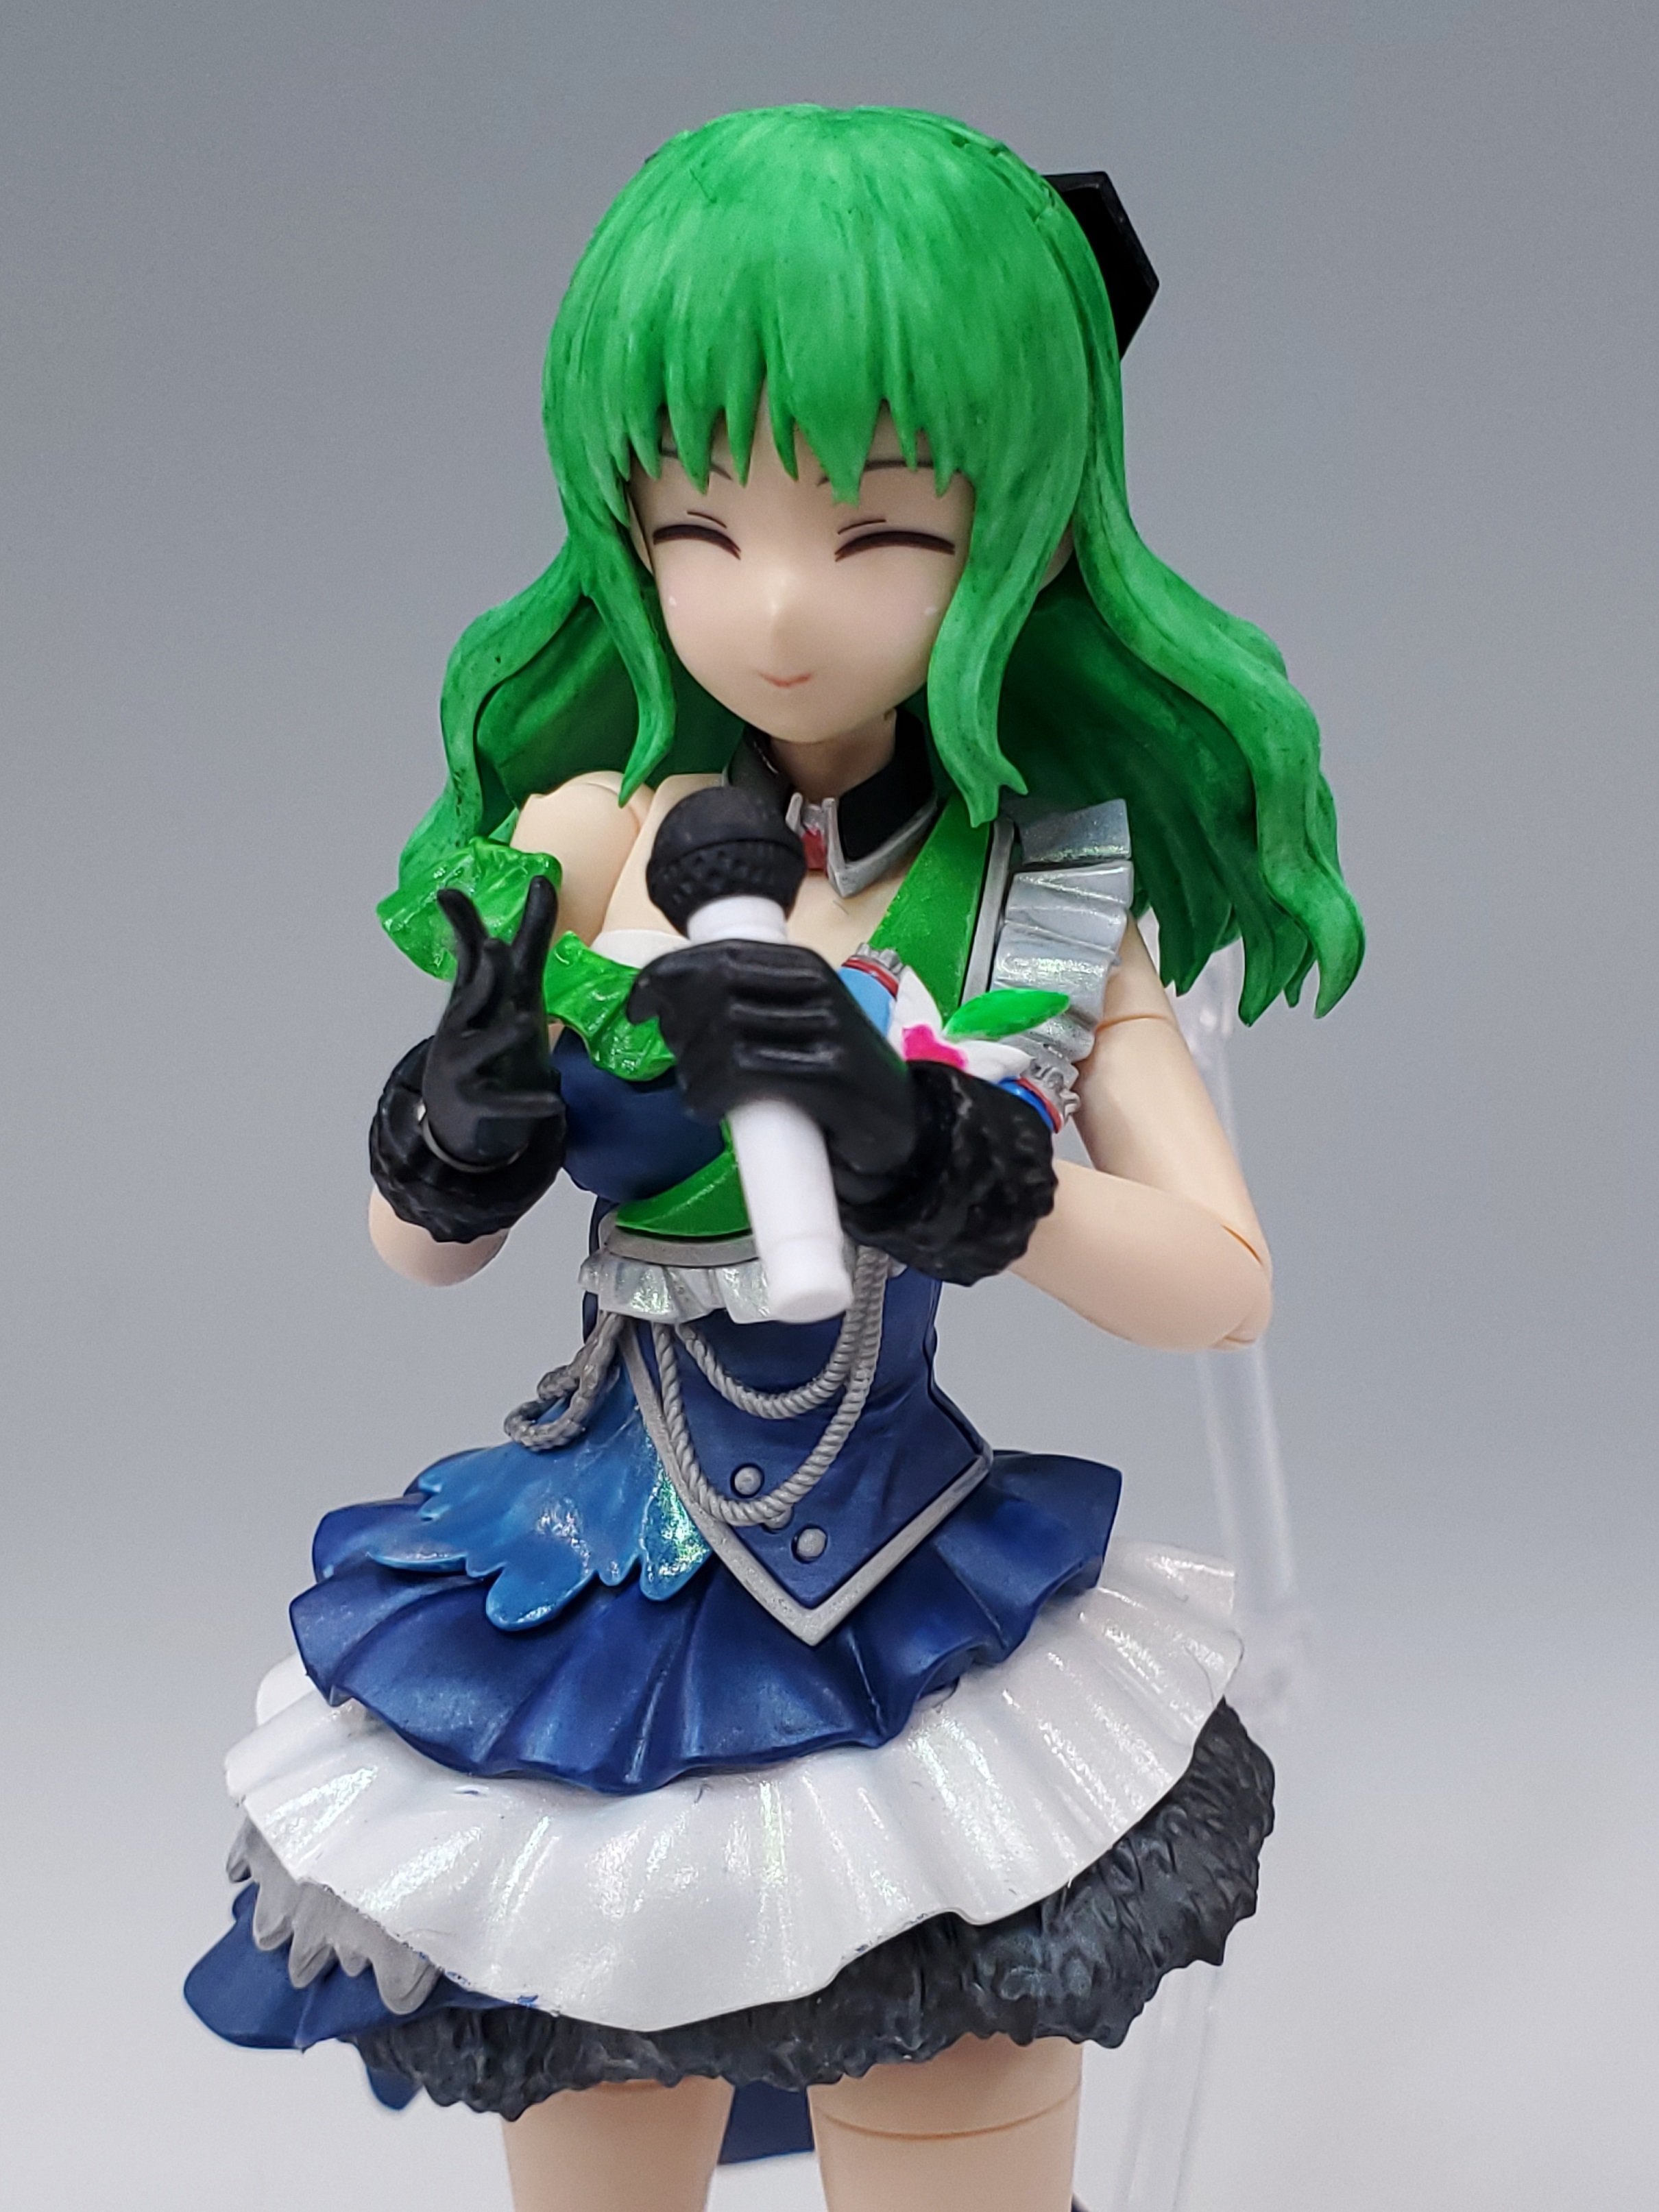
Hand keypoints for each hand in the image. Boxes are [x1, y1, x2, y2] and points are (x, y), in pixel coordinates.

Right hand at [422, 878, 561, 1168]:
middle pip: (473, 995)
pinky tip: (556, 1103)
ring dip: (501, 1034)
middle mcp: (463, 1026)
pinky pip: (505, 1103)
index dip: (462, 926)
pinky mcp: (480, 1104)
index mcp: (472, 998)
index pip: (469, 957)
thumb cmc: (484, 1040)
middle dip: (483, 972)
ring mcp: (466, 1065)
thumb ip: (524, 940)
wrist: (456, 1118)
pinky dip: (528, 1103)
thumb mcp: (505, 992)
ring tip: (526, 1020)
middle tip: (494, 945)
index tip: (447, 893)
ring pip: (482, 1047)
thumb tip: (540, 878)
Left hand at [626, 939, 916, 1184]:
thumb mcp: (794, 1025)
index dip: (666, 976)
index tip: (637, 1006)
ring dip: (694, 1067)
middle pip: (717, 987)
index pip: (719, 953)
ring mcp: (828, 1029)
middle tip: (675, 1059)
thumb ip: (746, 1006)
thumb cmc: (835, 1078)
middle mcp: (817, 987)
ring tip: (696, 1093)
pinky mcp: (831, 1075)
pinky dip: (711, 1092)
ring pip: (727, 1030)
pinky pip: (748, 1071)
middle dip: (679, 1024)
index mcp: (802, 966)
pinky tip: (706, 1108)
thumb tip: (668, 1005)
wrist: (901, 1127)